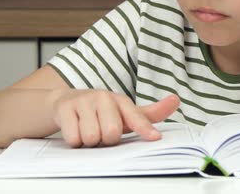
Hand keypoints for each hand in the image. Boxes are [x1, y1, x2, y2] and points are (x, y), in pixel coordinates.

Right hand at [47, 89, 179, 147]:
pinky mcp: (65, 108)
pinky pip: (74, 138)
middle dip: (106, 140)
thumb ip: (148, 114)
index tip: (155, 137)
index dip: (145, 128)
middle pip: (112, 133)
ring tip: (87, 130)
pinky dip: (74, 140)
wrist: (64, 102)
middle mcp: (104, 97)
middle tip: (101, 133)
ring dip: (89, 141)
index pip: (136, 116)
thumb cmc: (100, 112)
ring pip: (92, 137)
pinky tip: (74, 129)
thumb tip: (176, 101)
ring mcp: (84, 100)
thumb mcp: (123, 113)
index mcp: (121, 101)